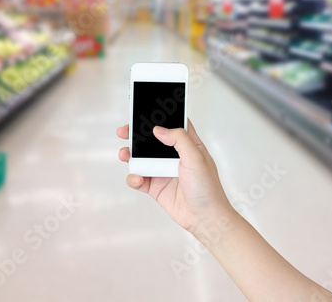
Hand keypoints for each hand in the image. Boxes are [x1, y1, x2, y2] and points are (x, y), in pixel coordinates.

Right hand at [117, 120, 232, 233]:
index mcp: (188, 145)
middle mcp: (174, 156)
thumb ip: (179, 140)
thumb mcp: (196, 158)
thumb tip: (159, 130)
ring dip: (130, 155)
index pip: (173, 125)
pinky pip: (139, 179)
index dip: (160, 117)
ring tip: (125, 155)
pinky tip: (137, 179)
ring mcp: (163, 171)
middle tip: (124, 132)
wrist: (204, 219)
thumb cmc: (208, 189)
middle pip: (151, 140)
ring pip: (141, 158)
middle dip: (136, 135)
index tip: (145, 112)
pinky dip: (134, 178)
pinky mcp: (156, 186)